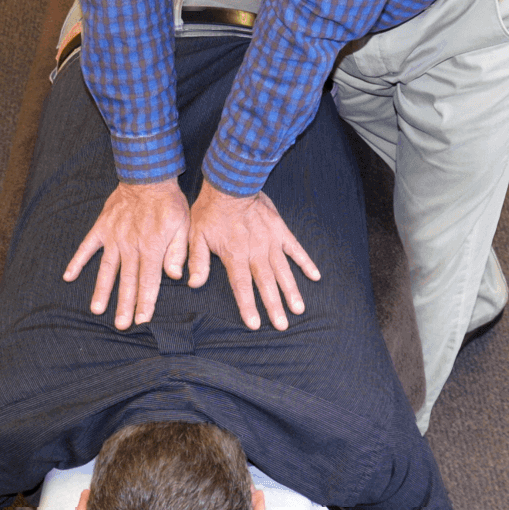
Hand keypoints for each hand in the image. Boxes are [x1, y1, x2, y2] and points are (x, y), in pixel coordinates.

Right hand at [63, 179, 189, 328]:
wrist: (148, 175)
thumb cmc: (169, 203)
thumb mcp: (183, 225)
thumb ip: (178, 252)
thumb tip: (174, 276)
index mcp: (152, 248)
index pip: (149, 282)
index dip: (145, 302)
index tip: (141, 320)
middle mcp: (131, 246)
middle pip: (127, 281)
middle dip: (124, 305)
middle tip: (121, 325)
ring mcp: (114, 237)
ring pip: (107, 269)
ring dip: (102, 290)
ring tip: (97, 310)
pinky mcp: (102, 227)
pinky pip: (87, 246)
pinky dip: (77, 261)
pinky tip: (68, 276)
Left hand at [187, 180, 319, 329]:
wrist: (230, 183)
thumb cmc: (210, 210)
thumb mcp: (196, 235)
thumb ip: (197, 261)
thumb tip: (193, 283)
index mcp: (235, 255)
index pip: (242, 286)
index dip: (248, 306)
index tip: (256, 324)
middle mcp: (255, 252)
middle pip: (266, 283)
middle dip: (274, 306)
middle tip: (283, 326)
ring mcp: (271, 241)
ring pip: (283, 270)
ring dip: (291, 290)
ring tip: (298, 309)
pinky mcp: (280, 230)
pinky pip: (295, 248)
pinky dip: (306, 262)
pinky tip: (315, 276)